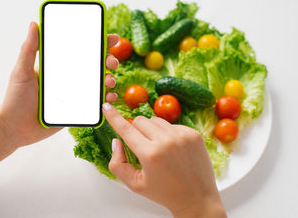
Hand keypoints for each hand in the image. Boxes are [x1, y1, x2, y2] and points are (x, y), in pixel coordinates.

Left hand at [0, 22, 118, 147]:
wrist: (14, 129)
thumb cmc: (14, 99)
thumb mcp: (21, 71)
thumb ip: (29, 49)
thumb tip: (34, 23)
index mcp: (57, 66)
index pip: (80, 50)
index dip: (98, 42)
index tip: (112, 37)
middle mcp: (67, 79)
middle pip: (94, 66)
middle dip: (108, 61)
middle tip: (111, 62)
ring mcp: (73, 95)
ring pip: (97, 84)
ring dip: (108, 80)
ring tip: (109, 81)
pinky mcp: (75, 111)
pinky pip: (94, 104)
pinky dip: (105, 99)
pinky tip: (109, 97)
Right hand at [102, 103, 226, 217]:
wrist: (197, 199)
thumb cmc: (165, 193)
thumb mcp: (134, 184)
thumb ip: (117, 163)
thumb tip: (116, 141)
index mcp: (150, 154)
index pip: (126, 129)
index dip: (113, 117)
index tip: (106, 106)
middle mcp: (167, 141)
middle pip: (140, 121)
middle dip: (136, 130)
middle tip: (141, 147)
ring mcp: (182, 136)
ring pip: (155, 120)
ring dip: (151, 130)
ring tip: (159, 149)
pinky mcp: (193, 134)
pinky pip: (172, 124)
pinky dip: (167, 133)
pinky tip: (173, 150)